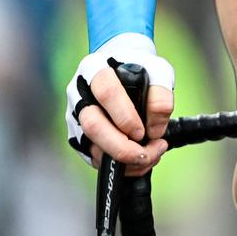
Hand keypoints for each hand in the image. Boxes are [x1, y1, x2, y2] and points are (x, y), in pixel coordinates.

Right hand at [65, 33, 174, 172]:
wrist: (125, 70)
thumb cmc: (140, 69)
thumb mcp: (158, 71)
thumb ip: (161, 96)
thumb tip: (155, 130)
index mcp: (95, 70)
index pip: (106, 92)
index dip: (125, 116)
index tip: (143, 131)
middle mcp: (79, 94)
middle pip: (92, 125)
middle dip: (121, 147)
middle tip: (146, 153)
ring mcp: (75, 117)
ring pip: (92, 146)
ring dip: (123, 159)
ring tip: (150, 156)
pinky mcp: (79, 137)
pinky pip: (95, 158)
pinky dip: (120, 166)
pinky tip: (140, 160)